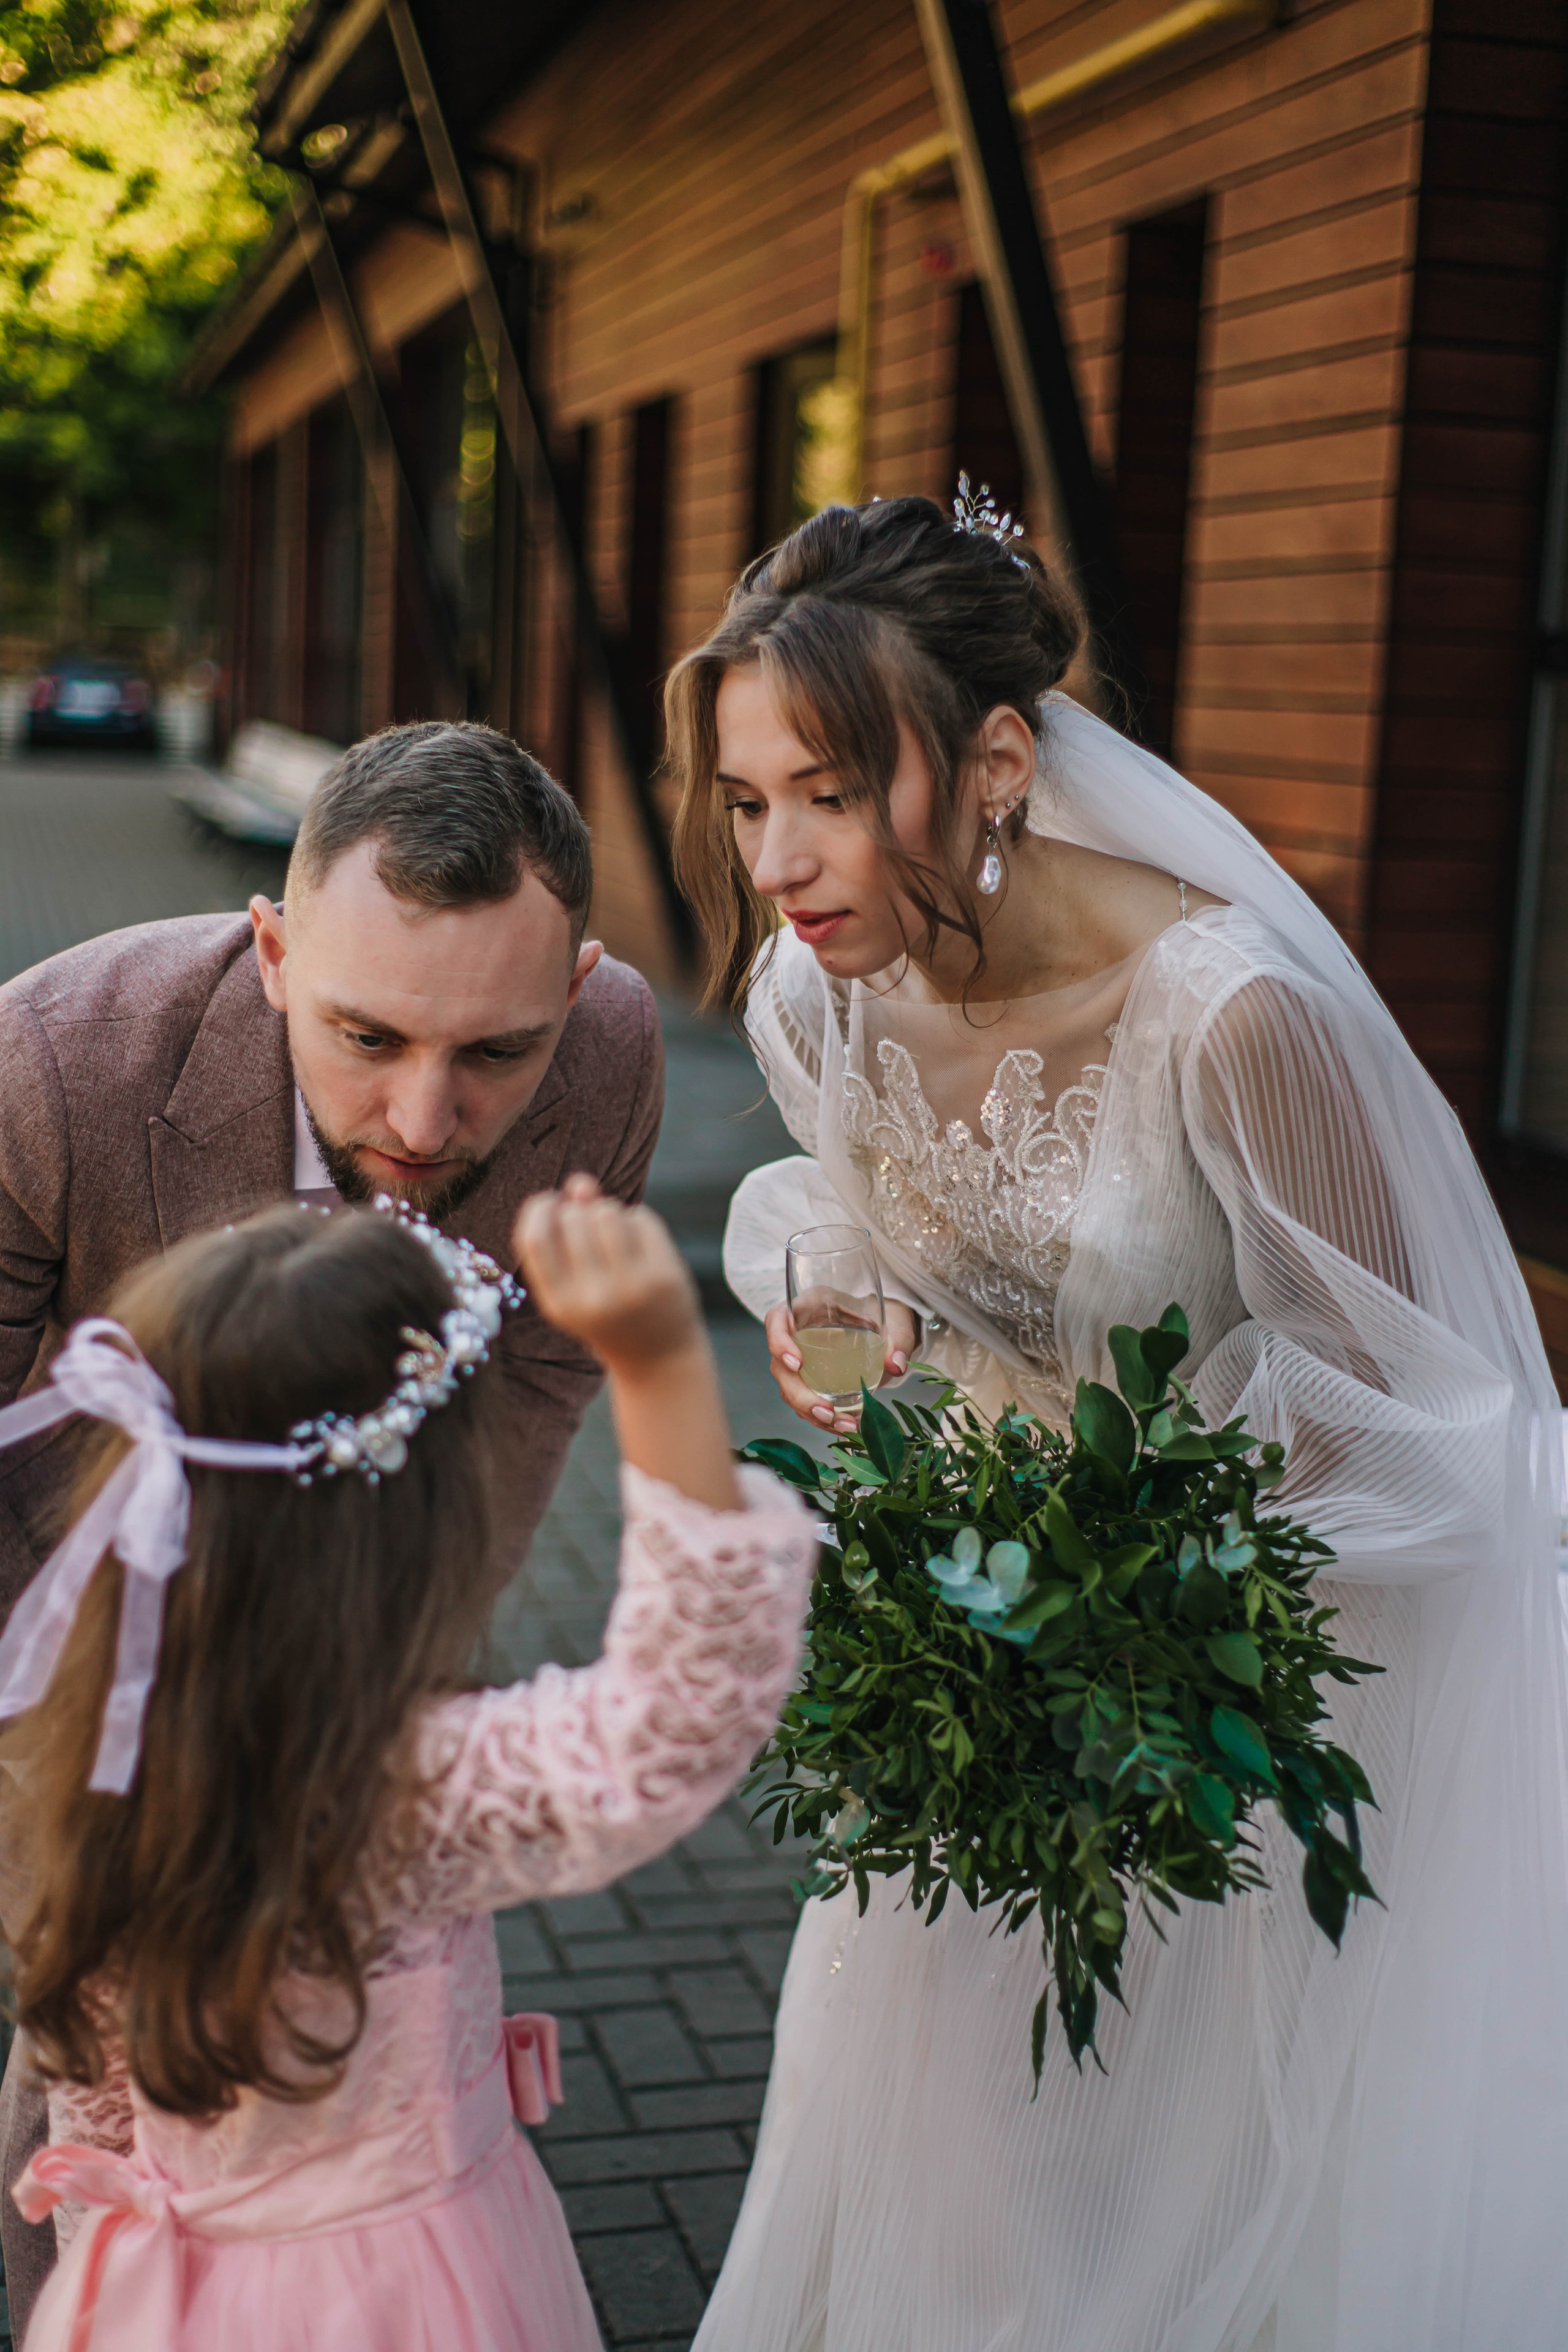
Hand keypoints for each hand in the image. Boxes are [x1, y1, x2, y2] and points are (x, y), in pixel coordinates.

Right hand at [514, 1174, 701, 1374]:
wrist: (657, 1356)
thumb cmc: (606, 1311)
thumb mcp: (574, 1285)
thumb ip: (566, 1232)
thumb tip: (581, 1182)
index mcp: (558, 1304)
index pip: (535, 1238)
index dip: (540, 1208)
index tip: (552, 1202)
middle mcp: (592, 1298)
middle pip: (574, 1218)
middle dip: (581, 1211)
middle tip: (594, 1231)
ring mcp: (631, 1287)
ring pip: (609, 1212)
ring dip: (611, 1212)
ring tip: (616, 1236)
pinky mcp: (664, 1276)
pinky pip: (641, 1218)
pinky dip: (639, 1221)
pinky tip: (641, 1244)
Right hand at [764, 1298, 918, 1435]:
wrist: (891, 1331)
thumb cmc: (888, 1317)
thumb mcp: (897, 1323)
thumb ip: (899, 1339)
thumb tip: (895, 1364)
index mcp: (811, 1306)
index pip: (778, 1319)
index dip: (779, 1341)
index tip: (796, 1363)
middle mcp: (800, 1333)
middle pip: (780, 1366)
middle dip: (799, 1394)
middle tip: (826, 1411)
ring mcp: (803, 1358)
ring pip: (790, 1389)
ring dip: (811, 1412)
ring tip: (843, 1425)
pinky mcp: (811, 1380)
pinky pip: (806, 1402)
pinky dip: (822, 1418)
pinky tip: (844, 1426)